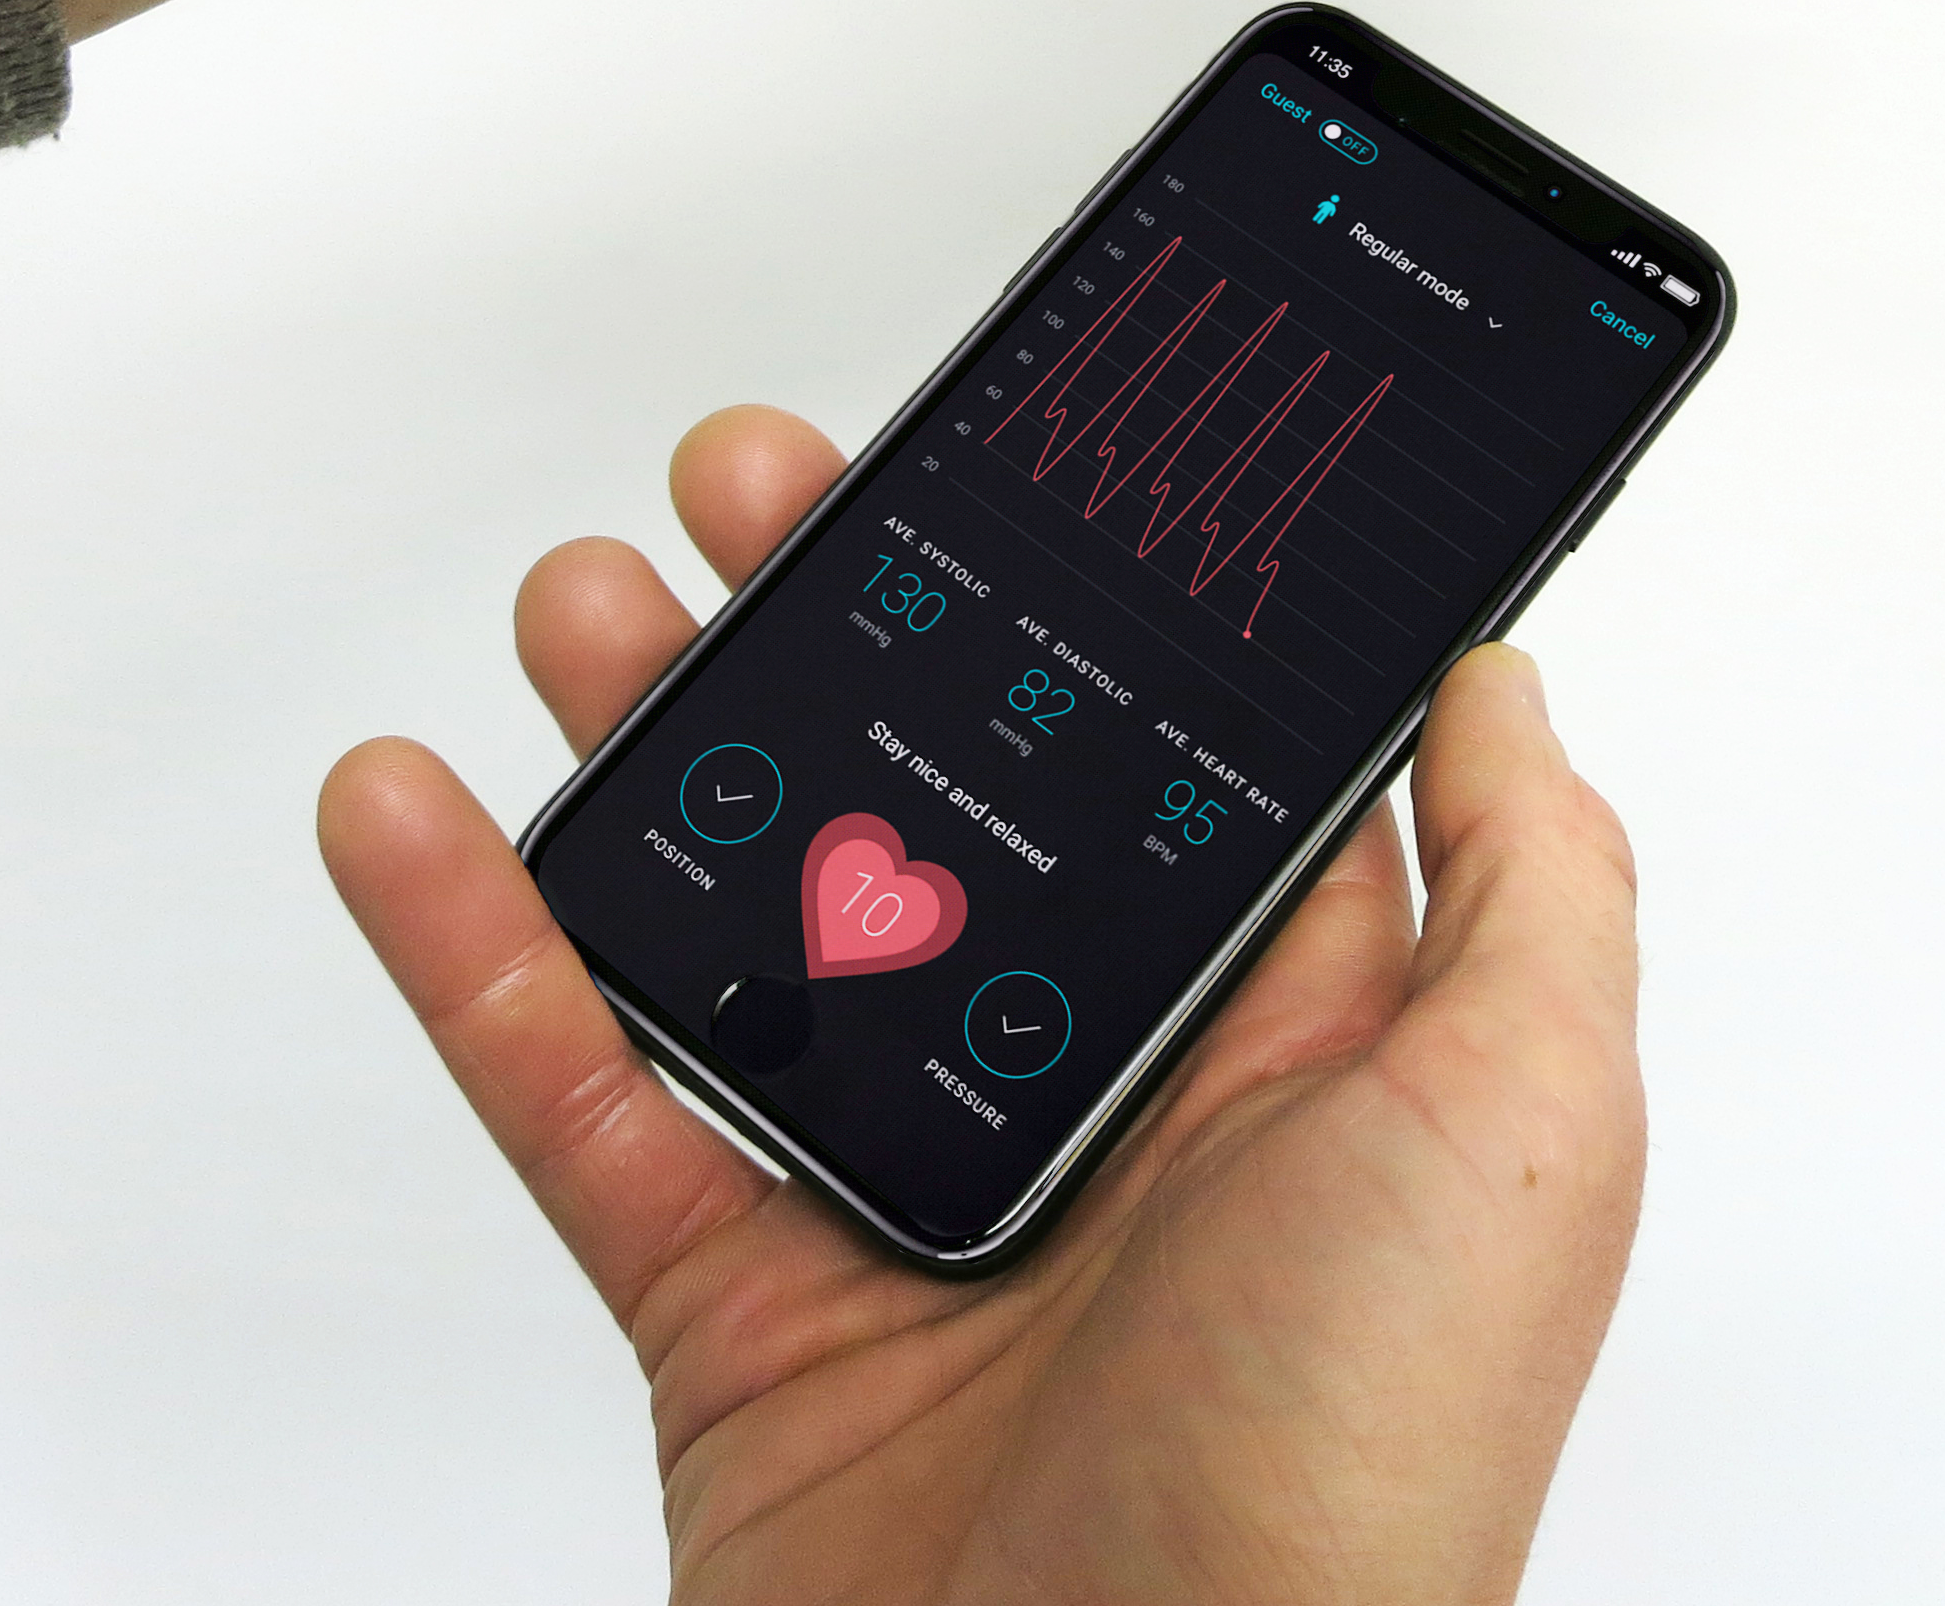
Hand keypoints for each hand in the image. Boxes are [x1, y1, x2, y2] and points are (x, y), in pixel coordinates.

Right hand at [319, 406, 1648, 1605]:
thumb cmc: (1362, 1489)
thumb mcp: (1529, 1132)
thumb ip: (1529, 883)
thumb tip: (1498, 677)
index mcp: (1287, 1049)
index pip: (1182, 760)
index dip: (1100, 601)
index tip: (1026, 454)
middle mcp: (1099, 1106)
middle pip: (942, 800)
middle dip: (849, 621)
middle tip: (764, 483)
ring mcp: (907, 1203)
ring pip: (752, 912)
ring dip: (657, 739)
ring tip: (596, 600)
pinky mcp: (741, 1310)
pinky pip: (580, 1094)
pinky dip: (476, 949)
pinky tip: (415, 807)